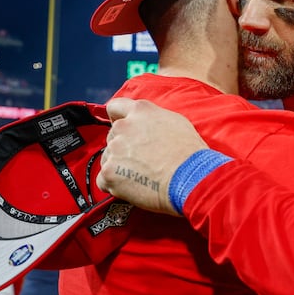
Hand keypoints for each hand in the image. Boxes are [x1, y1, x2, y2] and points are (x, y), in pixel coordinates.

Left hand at [97, 97, 208, 215]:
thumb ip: (153, 119)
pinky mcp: (110, 172)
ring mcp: (115, 149)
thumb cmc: (189, 153)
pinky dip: (114, 185)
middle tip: (141, 159)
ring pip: (107, 158)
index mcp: (140, 111)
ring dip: (119, 166)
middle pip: (112, 136)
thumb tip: (146, 125)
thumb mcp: (176, 122)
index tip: (121, 127)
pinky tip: (132, 187)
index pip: (115, 107)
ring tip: (140, 175)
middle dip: (122, 147)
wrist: (190, 178)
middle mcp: (124, 126)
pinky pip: (103, 179)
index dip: (117, 118)